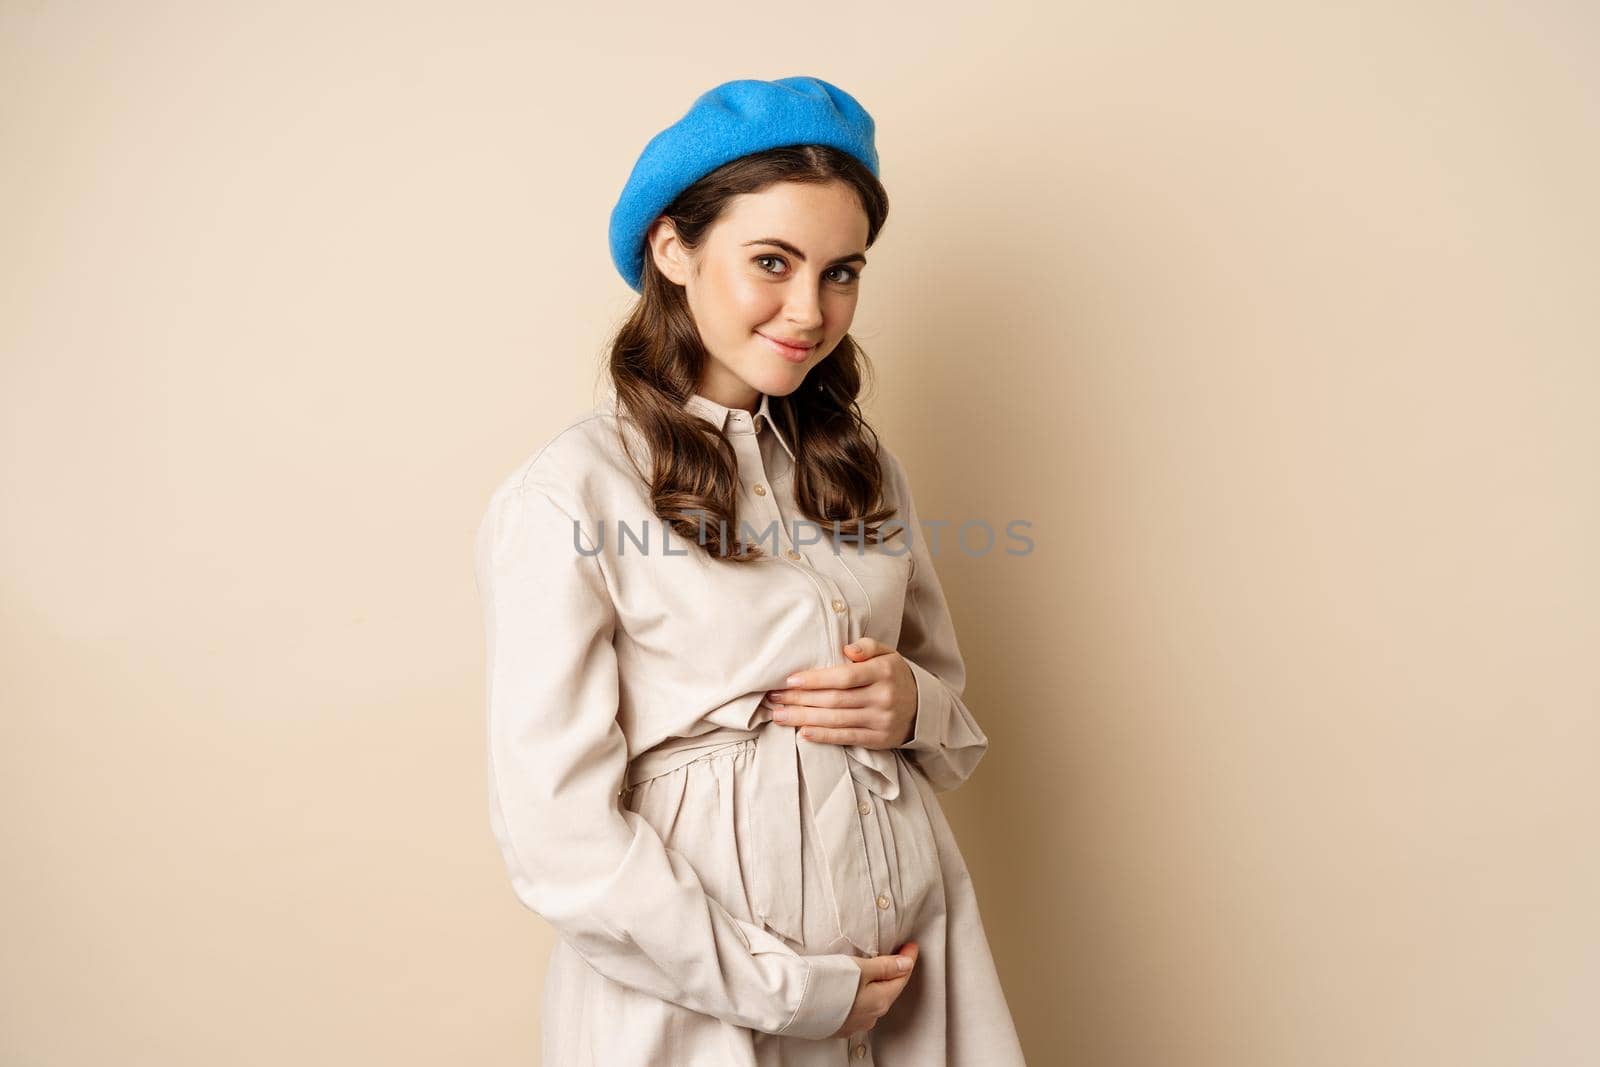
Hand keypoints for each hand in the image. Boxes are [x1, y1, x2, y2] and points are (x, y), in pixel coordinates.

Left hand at [766, 637, 916, 748]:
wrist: (922, 708)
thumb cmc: (894, 676)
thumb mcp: (887, 654)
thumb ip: (867, 646)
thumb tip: (846, 649)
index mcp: (883, 672)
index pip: (844, 676)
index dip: (815, 679)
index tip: (790, 680)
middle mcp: (882, 697)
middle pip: (835, 700)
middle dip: (801, 699)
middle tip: (774, 698)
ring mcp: (880, 720)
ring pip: (836, 720)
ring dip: (804, 718)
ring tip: (779, 715)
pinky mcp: (877, 739)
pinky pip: (845, 738)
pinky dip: (823, 736)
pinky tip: (802, 732)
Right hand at [830, 941, 919, 1038]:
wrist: (794, 1003)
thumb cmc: (826, 982)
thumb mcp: (859, 968)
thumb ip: (885, 967)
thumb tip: (907, 964)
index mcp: (879, 1000)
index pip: (901, 977)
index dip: (908, 959)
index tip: (912, 946)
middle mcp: (870, 1016)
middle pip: (889, 990)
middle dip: (895, 972)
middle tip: (900, 953)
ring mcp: (854, 1023)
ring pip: (874, 1000)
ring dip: (878, 984)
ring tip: (878, 968)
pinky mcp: (839, 1024)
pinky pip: (859, 1007)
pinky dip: (863, 994)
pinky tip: (857, 987)